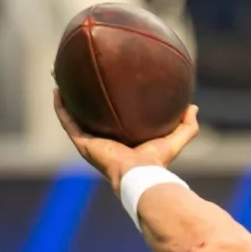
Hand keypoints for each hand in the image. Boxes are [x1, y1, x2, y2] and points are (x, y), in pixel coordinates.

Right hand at [53, 89, 198, 193]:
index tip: (108, 87)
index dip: (109, 105)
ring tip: (62, 78)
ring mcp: (91, 141)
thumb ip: (186, 125)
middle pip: (90, 115)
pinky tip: (58, 90)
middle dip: (84, 98)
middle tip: (81, 78)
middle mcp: (104, 139)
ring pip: (74, 116)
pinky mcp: (82, 143)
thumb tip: (193, 107)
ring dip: (67, 98)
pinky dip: (61, 107)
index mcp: (122, 139)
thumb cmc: (157, 161)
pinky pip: (67, 121)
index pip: (113, 119)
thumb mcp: (175, 139)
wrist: (140, 173)